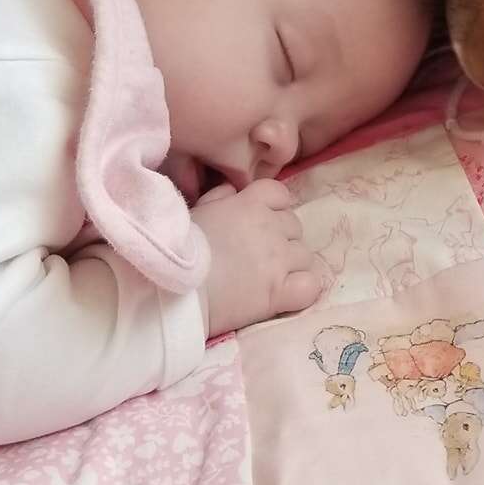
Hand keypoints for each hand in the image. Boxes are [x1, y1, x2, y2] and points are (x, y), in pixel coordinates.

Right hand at [192, 179, 320, 336]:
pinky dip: (302, 289)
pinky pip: (310, 286)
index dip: (275, 208)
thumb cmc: (179, 249)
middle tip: (261, 256)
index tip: (262, 224)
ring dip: (292, 265)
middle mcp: (270, 227)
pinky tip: (286, 294)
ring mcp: (278, 260)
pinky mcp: (279, 291)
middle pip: (295, 226)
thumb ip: (220, 197)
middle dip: (283, 239)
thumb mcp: (198, 211)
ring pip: (305, 255)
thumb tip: (232, 190)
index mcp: (251, 203)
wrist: (173, 290)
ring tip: (270, 278)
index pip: (281, 194)